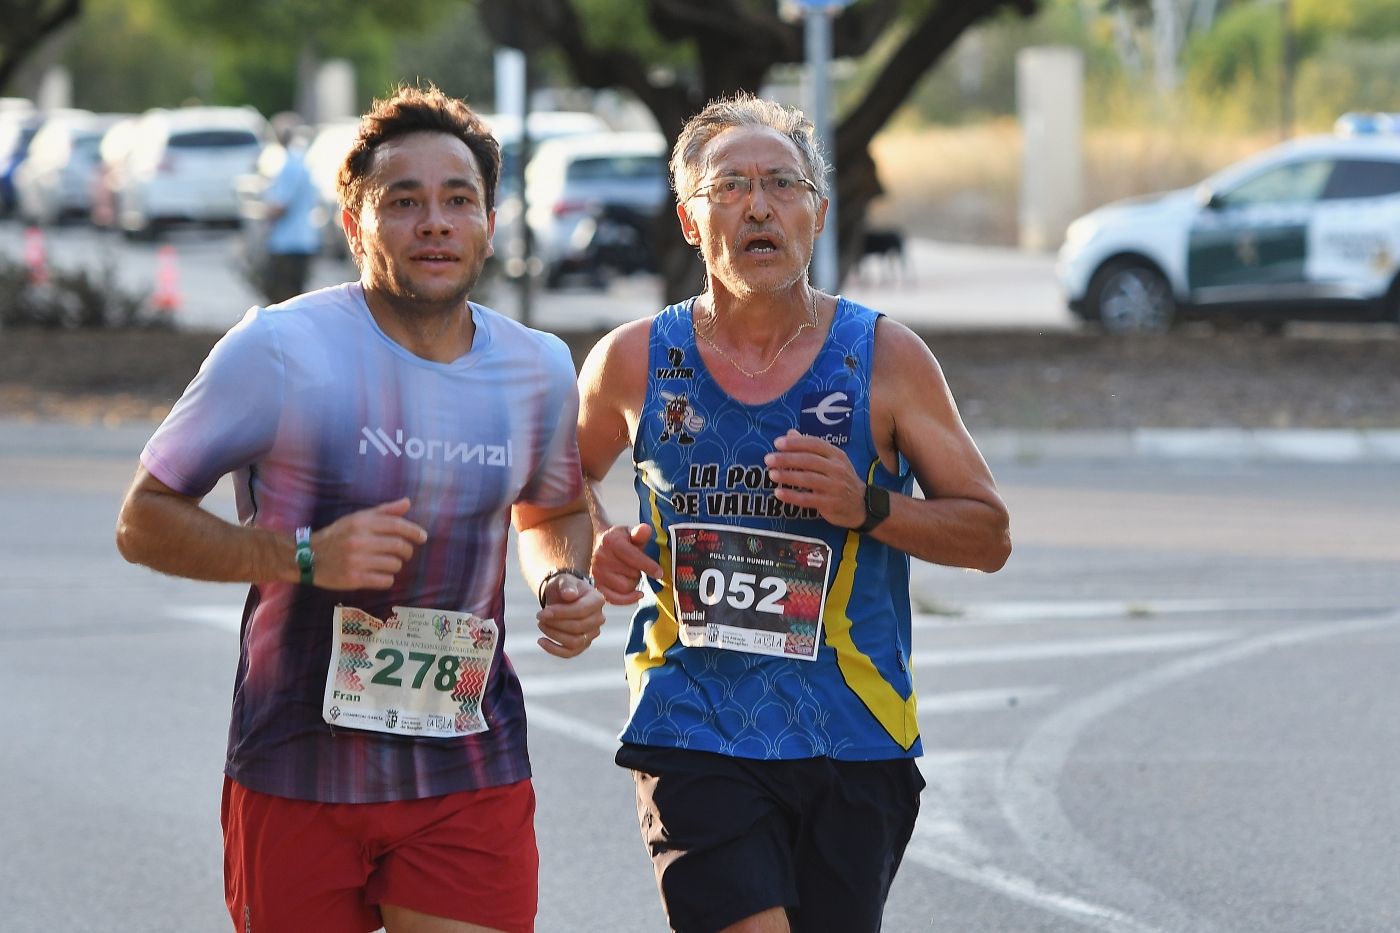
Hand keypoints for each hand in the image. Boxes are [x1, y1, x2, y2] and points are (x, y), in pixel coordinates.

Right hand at [308, 498, 426, 589]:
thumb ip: (384, 511)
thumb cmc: (338, 536)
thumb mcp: (357, 519)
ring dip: (395, 565)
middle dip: (407, 551)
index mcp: (361, 523)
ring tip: (386, 563)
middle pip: (399, 546)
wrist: (309, 557)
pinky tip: (379, 575)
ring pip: (394, 565)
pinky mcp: (354, 579)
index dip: (413, 531)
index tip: (422, 537)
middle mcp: (359, 540)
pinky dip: (387, 579)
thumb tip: (408, 503)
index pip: (396, 525)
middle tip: (404, 553)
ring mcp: (356, 561)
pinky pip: (385, 580)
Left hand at [537, 574, 606, 658]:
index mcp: (597, 600)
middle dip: (555, 624)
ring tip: (541, 624)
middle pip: (578, 627)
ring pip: (574, 642)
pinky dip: (554, 650)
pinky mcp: (583, 644)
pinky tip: (541, 641)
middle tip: (539, 617)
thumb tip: (569, 595)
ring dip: (554, 635)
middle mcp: (599, 618)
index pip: (581, 611)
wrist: (564, 596)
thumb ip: (567, 585)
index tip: (541, 612)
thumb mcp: (564, 580)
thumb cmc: (564, 588)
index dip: (560, 613)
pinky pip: (570, 653)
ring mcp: (592, 633)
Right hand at [591, 523, 660, 604]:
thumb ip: (640, 533)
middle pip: (632, 574)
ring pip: (626, 588)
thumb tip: (645, 530)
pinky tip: (636, 594)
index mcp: (610, 541)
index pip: (633, 557)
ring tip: (629, 573)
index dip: (649, 566)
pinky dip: (627, 599)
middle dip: (639, 572)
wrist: (601, 545)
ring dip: (633, 584)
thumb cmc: (619, 540)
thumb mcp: (630, 532)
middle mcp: (600, 557)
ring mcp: (597, 573)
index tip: (659, 573)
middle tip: (636, 566)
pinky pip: (615, 599)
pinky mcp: (596, 586)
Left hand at [764, 429, 866, 528]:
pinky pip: (808, 499)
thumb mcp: (831, 461)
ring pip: (808, 479)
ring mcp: (835, 487)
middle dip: (787, 459)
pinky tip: (779, 493)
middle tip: (769, 459)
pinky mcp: (831, 503)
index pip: (815, 444)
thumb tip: (790, 433)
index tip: (777, 443)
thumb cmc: (841, 480)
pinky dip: (792, 496)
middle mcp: (837, 469)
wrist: (861, 505)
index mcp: (836, 455)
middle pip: (809, 460)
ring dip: (788, 476)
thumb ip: (810, 447)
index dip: (796, 443)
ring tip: (772, 474)